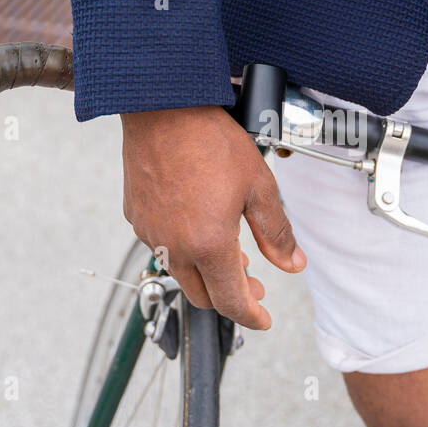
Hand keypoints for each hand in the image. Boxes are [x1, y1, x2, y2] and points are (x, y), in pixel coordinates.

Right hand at [120, 105, 304, 329]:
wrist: (161, 107)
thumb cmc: (209, 139)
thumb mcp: (259, 186)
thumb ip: (276, 232)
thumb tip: (292, 264)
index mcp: (208, 245)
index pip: (231, 302)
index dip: (251, 316)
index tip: (263, 319)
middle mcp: (174, 246)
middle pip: (202, 296)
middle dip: (230, 297)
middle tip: (252, 285)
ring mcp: (150, 232)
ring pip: (180, 272)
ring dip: (206, 273)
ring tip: (229, 253)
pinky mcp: (135, 216)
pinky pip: (161, 246)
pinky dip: (184, 250)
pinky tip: (199, 228)